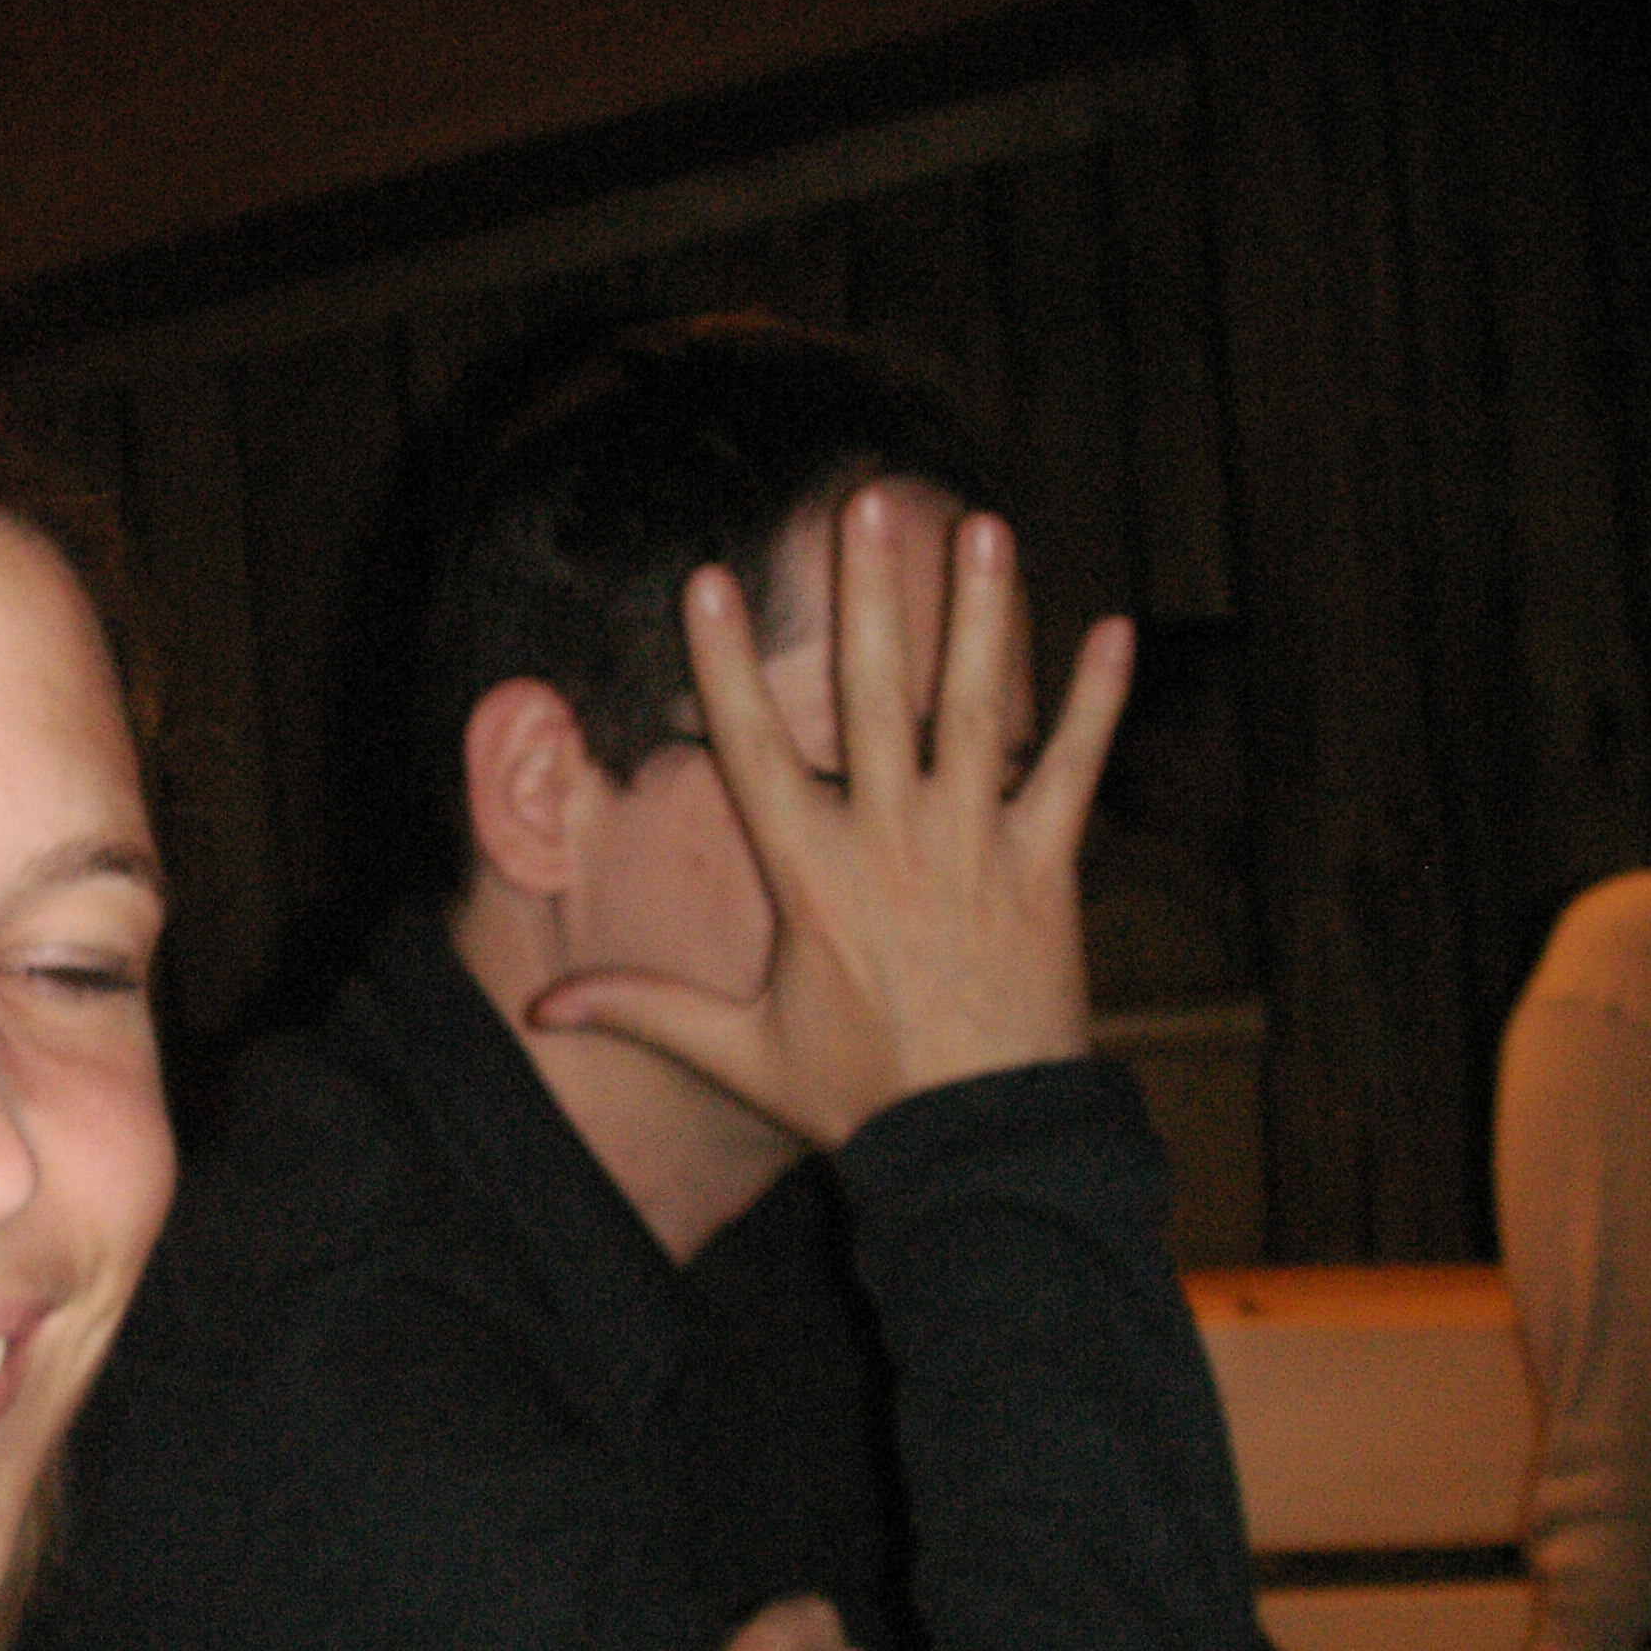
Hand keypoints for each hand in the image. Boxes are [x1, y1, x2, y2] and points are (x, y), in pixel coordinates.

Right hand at [532, 488, 1131, 1146]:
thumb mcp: (739, 1051)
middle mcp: (894, 844)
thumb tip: (542, 1006)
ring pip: (978, 710)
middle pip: (872, 698)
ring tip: (982, 525)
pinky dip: (1094, 701)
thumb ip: (642, 1011)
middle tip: (863, 506)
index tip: (710, 579)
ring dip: (982, 613)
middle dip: (867, 595)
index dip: (725, 663)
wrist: (982, 1143)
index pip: (754, 750)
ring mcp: (978, 848)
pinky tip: (1108, 628)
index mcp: (812, 877)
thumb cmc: (858, 1095)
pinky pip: (1074, 768)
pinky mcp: (1048, 867)